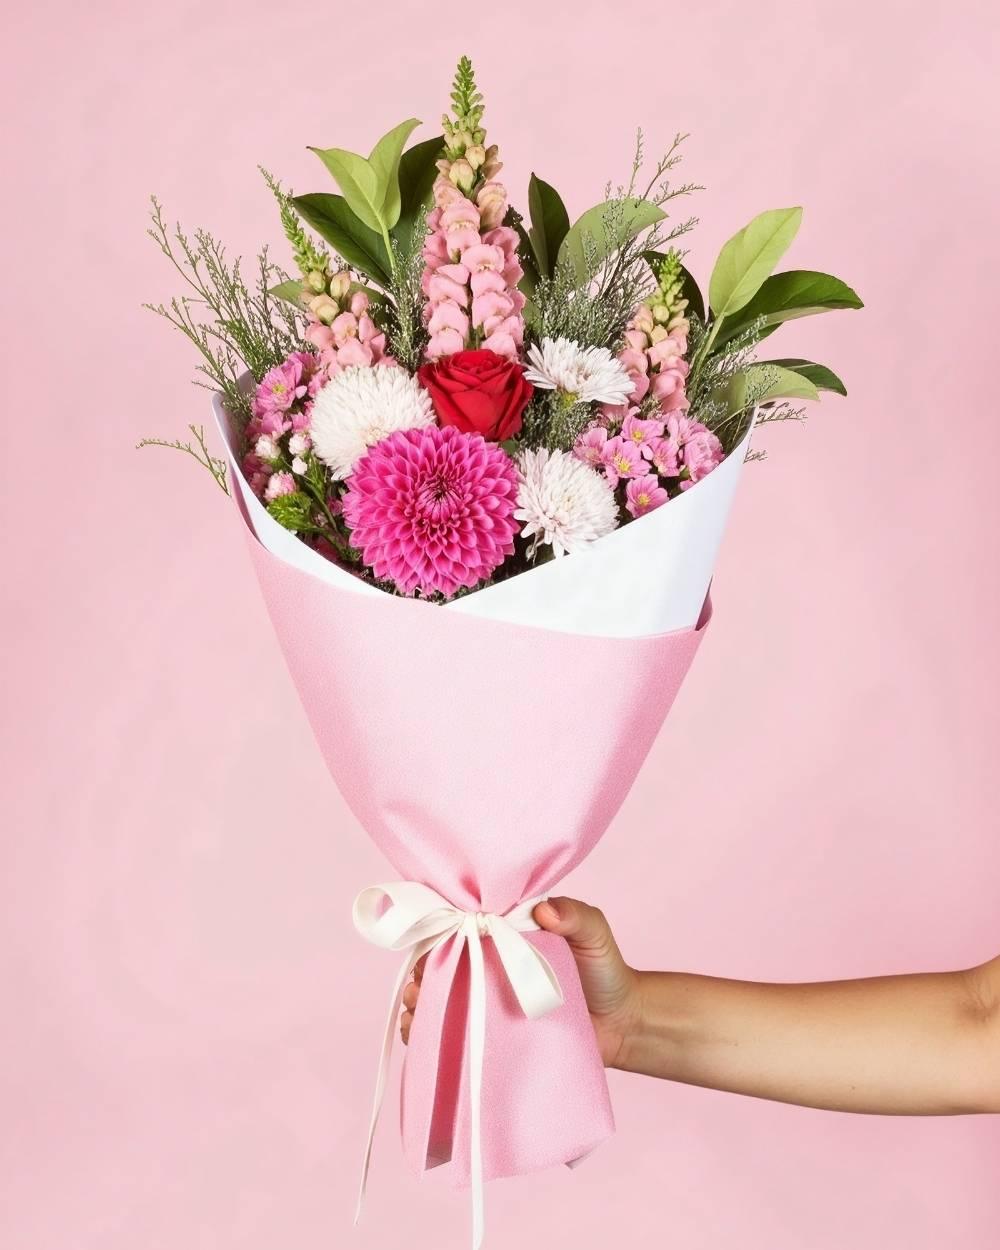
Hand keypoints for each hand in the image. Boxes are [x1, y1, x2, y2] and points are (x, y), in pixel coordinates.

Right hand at [400, 896, 641, 1068]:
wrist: (623, 1023)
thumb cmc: (605, 969)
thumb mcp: (594, 933)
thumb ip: (575, 915)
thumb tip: (545, 910)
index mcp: (504, 932)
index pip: (459, 925)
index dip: (438, 931)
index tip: (431, 945)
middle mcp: (489, 962)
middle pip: (439, 962)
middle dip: (421, 972)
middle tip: (420, 987)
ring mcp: (487, 999)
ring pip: (437, 997)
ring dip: (417, 1002)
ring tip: (417, 1012)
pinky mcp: (491, 1034)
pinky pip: (451, 1032)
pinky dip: (426, 1033)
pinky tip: (417, 1036)